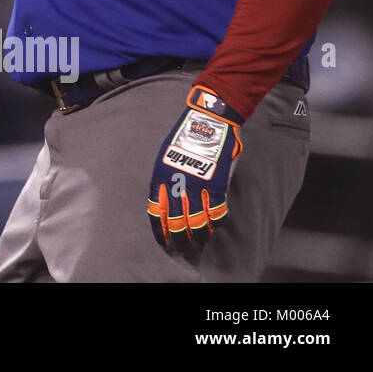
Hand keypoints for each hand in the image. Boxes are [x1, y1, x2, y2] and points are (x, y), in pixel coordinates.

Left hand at [147, 85, 242, 253]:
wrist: (206, 120)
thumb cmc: (184, 137)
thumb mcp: (165, 156)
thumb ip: (165, 179)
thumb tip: (165, 201)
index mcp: (160, 176)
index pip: (156, 212)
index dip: (160, 231)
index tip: (164, 243)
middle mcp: (176, 183)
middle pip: (176, 222)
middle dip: (180, 240)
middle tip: (185, 251)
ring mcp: (197, 184)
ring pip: (196, 221)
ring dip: (199, 236)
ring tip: (200, 243)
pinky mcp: (216, 183)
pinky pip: (217, 211)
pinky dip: (216, 222)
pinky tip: (215, 226)